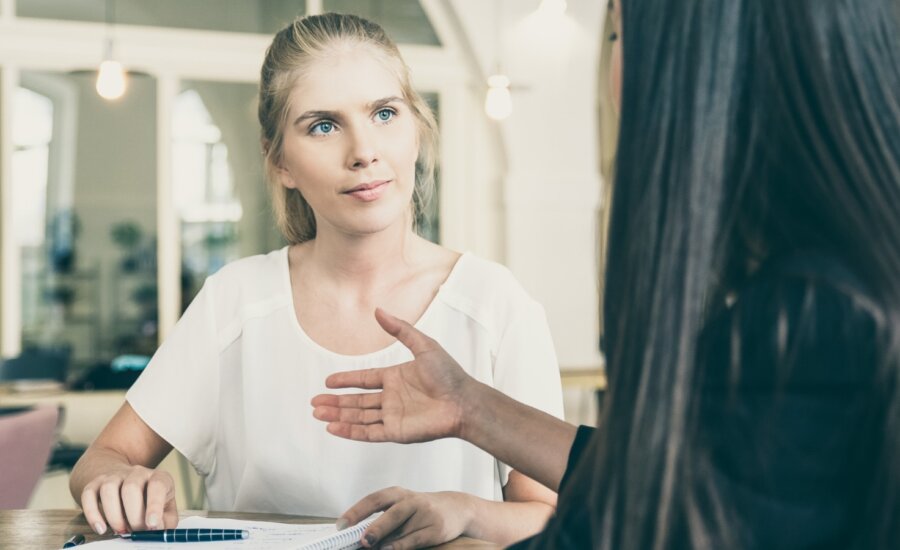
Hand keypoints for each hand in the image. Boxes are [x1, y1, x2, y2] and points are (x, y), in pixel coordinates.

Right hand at [80, 465, 177, 534]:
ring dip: (114, 515)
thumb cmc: (149, 499)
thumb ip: (165, 521)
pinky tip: (100, 528)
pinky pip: (88, 494)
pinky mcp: (96, 483)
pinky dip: (92, 513)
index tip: (151, 524)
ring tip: (121, 531)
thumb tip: (157, 532)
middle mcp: (137, 473)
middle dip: (133, 515)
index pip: (158, 485)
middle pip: (131, 488)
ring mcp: (115, 476)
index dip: (155, 505)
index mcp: (158, 477)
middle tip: (135, 532)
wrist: (125, 480)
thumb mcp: (165, 508)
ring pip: (109, 489)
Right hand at [311, 308, 476, 442]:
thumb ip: (400, 329)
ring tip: (317, 412)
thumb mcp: (423, 345)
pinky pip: (368, 432)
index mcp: (396, 378)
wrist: (463, 401)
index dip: (346, 380)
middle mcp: (391, 398)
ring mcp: (392, 416)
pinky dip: (350, 430)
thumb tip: (378, 310)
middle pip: (357, 400)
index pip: (364, 379)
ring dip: (338, 415)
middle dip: (335, 402)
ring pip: (358, 417)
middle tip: (314, 402)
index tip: (328, 381)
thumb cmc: (449, 374)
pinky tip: (333, 427)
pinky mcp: (396, 432)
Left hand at [340, 487, 472, 549]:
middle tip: (361, 540)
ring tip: (370, 547)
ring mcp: (425, 514)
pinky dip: (401, 546)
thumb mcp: (401, 508)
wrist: (457, 508)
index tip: (341, 525)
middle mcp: (411, 501)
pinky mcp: (436, 528)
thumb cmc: (420, 510)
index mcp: (398, 494)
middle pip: (391, 513)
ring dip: (385, 541)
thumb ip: (382, 519)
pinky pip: (415, 539)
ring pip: (402, 529)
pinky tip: (389, 549)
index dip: (356, 511)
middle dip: (375, 527)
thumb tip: (358, 537)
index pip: (374, 499)